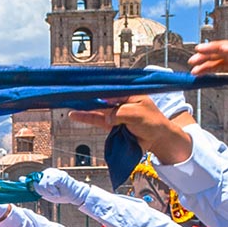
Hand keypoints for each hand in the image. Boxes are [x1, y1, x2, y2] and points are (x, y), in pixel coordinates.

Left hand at [34, 168, 90, 205]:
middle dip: (42, 191)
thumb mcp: (47, 193)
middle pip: (37, 181)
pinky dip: (52, 190)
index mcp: (45, 175)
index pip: (34, 178)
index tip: (36, 190)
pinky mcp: (60, 175)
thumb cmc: (61, 194)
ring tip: (55, 193)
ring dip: (48, 191)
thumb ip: (37, 188)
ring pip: (43, 182)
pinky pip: (50, 183)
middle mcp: (49, 172)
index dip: (33, 185)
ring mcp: (55, 172)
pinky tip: (57, 193)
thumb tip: (25, 181)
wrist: (75, 195)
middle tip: (51, 194)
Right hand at [79, 96, 195, 164]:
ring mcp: (115, 112)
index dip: (97, 88)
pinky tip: (75, 115)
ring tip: (70, 105)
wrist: (157, 139)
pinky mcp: (111, 124)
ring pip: (97, 108)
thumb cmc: (152, 122)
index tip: (84, 87)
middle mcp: (120, 101)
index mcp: (128, 93)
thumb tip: (106, 118)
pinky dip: (86, 118)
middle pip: (101, 97)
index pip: (109, 88)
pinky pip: (97, 120)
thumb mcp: (136, 114)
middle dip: (87, 96)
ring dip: (84, 108)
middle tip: (73, 94)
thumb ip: (120, 113)